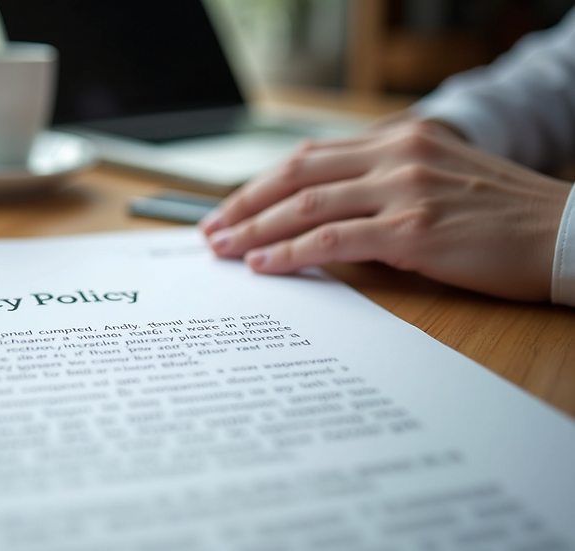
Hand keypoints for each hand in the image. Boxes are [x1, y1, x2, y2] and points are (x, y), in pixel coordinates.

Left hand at [199, 119, 571, 301]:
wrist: (564, 234)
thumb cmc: (501, 217)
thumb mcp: (438, 178)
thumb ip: (382, 186)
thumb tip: (319, 218)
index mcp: (400, 138)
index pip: (310, 156)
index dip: (262, 183)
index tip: (231, 207)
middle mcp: (397, 154)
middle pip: (296, 173)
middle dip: (245, 203)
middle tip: (210, 230)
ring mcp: (404, 188)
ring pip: (306, 204)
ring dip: (256, 229)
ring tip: (223, 249)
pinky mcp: (413, 227)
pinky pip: (333, 238)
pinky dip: (291, 252)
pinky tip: (263, 265)